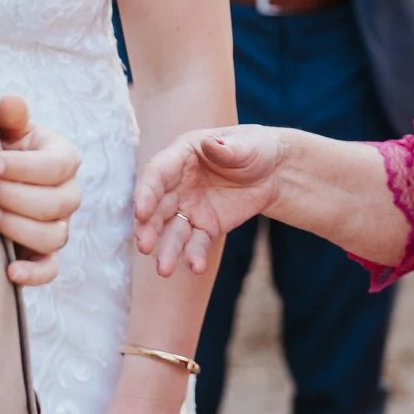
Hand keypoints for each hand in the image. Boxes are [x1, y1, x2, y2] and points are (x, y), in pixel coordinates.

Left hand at [0, 95, 81, 286]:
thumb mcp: (4, 129)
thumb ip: (10, 117)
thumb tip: (12, 103)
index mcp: (64, 158)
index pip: (56, 166)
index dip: (21, 168)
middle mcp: (69, 194)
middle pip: (57, 203)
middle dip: (15, 196)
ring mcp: (60, 225)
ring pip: (55, 236)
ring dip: (18, 227)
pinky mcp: (45, 253)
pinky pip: (50, 270)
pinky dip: (33, 274)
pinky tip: (10, 271)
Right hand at [134, 126, 287, 276]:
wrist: (272, 171)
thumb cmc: (254, 148)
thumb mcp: (246, 144)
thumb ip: (227, 148)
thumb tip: (209, 144)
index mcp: (181, 157)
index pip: (157, 174)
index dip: (146, 192)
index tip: (141, 212)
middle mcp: (177, 185)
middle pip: (157, 208)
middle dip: (148, 227)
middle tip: (144, 246)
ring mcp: (189, 208)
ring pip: (172, 231)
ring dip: (166, 249)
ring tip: (164, 270)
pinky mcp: (205, 228)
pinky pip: (196, 244)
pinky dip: (194, 256)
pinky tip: (196, 267)